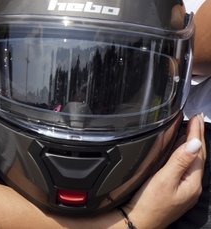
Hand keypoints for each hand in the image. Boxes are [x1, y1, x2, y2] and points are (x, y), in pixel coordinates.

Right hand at [127, 114, 203, 228]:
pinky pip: (184, 167)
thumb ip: (179, 160)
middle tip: (195, 119)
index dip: (196, 133)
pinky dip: (184, 154)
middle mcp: (191, 186)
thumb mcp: (164, 180)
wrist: (137, 222)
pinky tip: (180, 151)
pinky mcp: (176, 191)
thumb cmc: (149, 204)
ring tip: (191, 130)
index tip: (196, 117)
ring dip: (191, 144)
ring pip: (191, 161)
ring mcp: (184, 189)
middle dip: (197, 136)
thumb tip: (194, 143)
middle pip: (197, 156)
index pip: (198, 152)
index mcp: (192, 183)